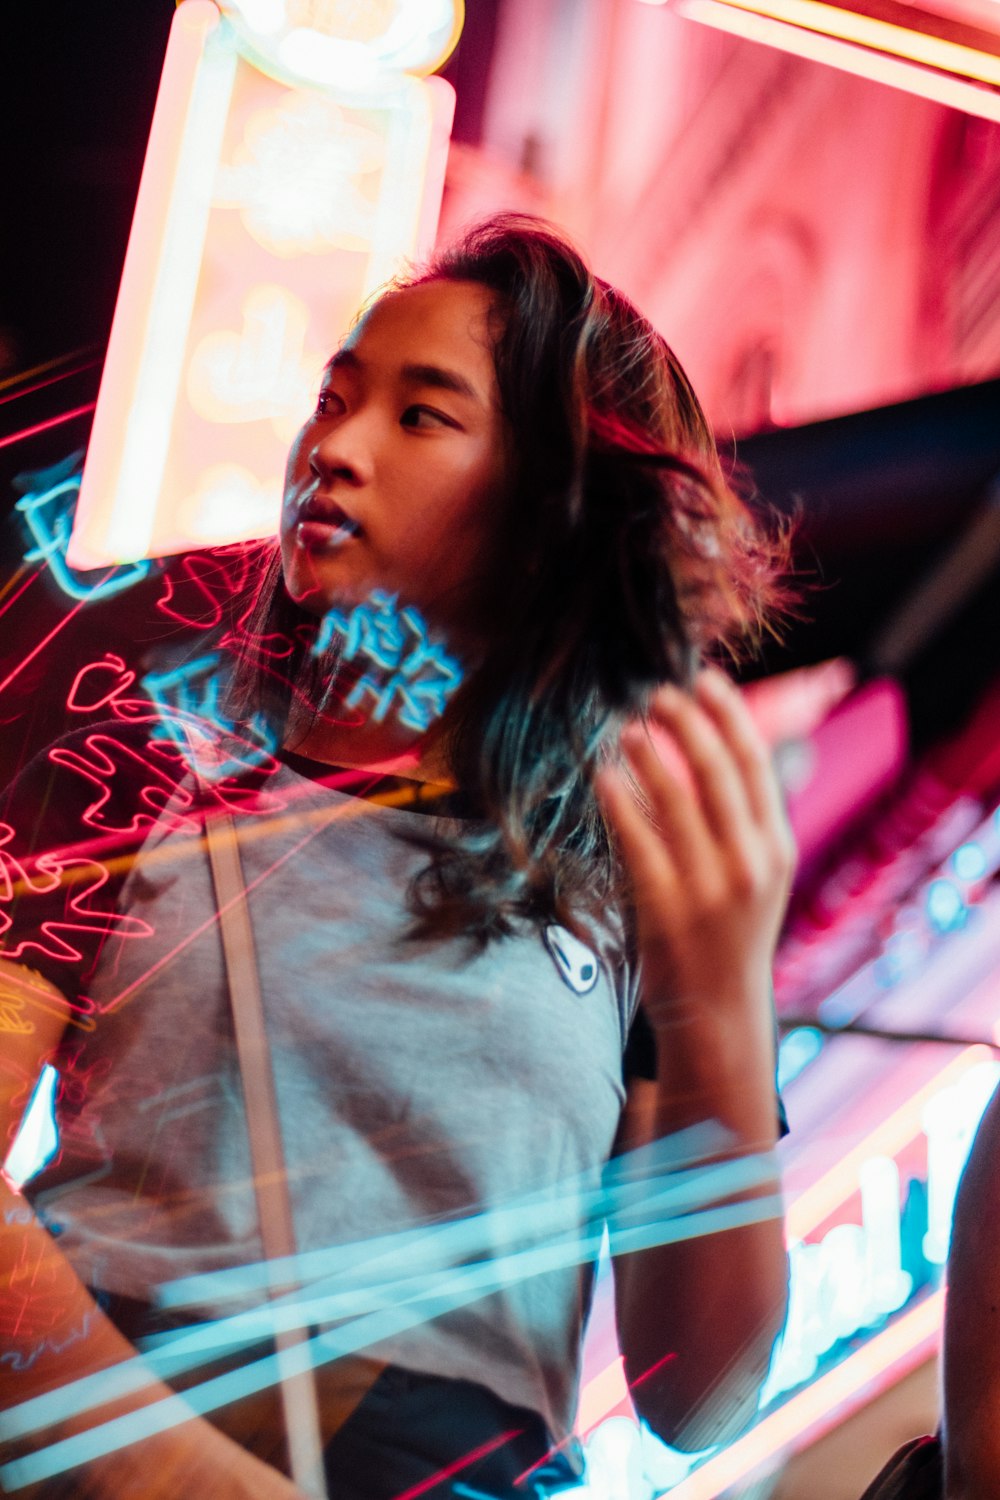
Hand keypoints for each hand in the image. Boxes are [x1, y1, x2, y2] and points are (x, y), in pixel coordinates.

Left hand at [595, 669, 794, 1031]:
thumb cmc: (729, 937)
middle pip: (719, 771)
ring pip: (679, 800)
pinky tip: (603, 776)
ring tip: (628, 726)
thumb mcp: (757, 878)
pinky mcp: (671, 912)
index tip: (706, 679)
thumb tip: (719, 753)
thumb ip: (744, 824)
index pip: (757, 764)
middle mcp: (752, 863)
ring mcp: (713, 889)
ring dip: (650, 754)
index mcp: (777, 848)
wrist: (720, 1015)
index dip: (730, 715)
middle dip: (688, 722)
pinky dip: (622, 804)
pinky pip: (641, 844)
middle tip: (656, 692)